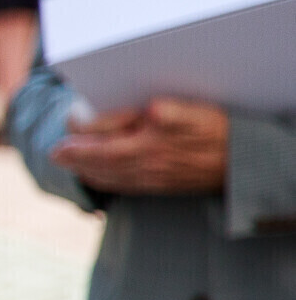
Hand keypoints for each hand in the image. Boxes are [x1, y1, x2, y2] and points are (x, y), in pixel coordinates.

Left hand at [52, 97, 229, 194]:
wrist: (243, 162)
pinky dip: (105, 182)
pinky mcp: (159, 187)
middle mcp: (146, 166)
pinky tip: (96, 176)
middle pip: (100, 165)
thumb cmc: (217, 130)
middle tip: (57, 152)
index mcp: (148, 146)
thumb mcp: (192, 113)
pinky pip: (124, 187)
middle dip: (75, 158)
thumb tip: (145, 111)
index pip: (102, 147)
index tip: (66, 132)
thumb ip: (163, 113)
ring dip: (86, 171)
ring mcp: (152, 179)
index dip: (80, 141)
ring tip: (68, 162)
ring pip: (109, 178)